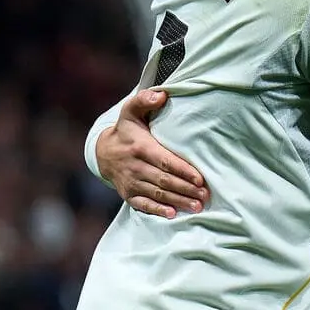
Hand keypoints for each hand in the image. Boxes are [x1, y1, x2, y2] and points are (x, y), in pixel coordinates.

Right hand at [95, 90, 209, 217]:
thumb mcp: (131, 110)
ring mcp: (131, 183)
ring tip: (198, 206)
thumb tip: (162, 95)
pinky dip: (158, 211)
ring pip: (158, 194)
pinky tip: (173, 215)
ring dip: (178, 201)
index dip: (183, 171)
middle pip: (164, 181)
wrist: (103, 152)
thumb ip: (145, 99)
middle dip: (186, 189)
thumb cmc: (127, 129)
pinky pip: (144, 205)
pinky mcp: (128, 194)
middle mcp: (135, 167)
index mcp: (140, 147)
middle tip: (205, 195)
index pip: (165, 161)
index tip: (200, 179)